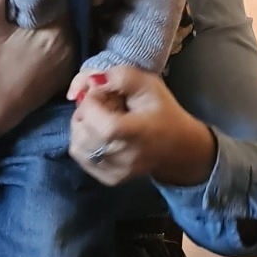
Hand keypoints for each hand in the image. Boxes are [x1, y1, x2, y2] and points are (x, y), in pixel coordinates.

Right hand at [0, 0, 74, 143]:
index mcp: (58, 32)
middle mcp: (71, 46)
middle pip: (62, 13)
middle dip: (46, 2)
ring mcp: (68, 61)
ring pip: (62, 29)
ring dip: (49, 20)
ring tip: (29, 9)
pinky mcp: (61, 74)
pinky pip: (61, 46)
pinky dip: (50, 38)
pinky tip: (34, 33)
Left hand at [67, 65, 216, 186]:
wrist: (179, 148)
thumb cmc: (164, 113)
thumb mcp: (149, 85)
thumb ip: (121, 77)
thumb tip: (92, 81)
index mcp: (137, 134)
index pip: (101, 124)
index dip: (92, 102)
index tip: (102, 92)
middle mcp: (124, 159)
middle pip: (83, 132)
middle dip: (86, 110)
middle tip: (104, 103)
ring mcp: (114, 172)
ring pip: (76, 143)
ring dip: (83, 125)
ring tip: (102, 117)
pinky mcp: (108, 179)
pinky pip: (80, 155)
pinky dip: (84, 139)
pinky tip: (100, 131)